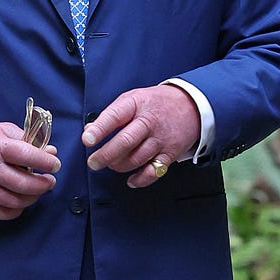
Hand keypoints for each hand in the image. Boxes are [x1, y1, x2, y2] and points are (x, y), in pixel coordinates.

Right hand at [0, 122, 58, 218]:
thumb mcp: (2, 130)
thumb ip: (27, 140)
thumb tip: (51, 152)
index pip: (26, 155)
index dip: (45, 161)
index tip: (55, 164)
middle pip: (23, 184)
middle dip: (43, 184)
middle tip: (50, 180)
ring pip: (15, 201)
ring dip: (32, 198)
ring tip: (37, 190)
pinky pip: (2, 213)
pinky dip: (16, 210)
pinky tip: (21, 201)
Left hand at [82, 85, 198, 187]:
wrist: (191, 105)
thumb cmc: (155, 103)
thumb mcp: (132, 99)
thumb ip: (111, 114)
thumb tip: (89, 130)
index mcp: (136, 104)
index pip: (115, 116)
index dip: (99, 129)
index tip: (87, 140)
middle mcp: (149, 122)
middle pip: (126, 141)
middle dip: (106, 155)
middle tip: (93, 162)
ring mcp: (161, 139)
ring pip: (136, 159)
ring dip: (119, 166)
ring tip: (111, 164)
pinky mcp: (170, 154)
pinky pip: (153, 172)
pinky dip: (140, 180)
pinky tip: (130, 179)